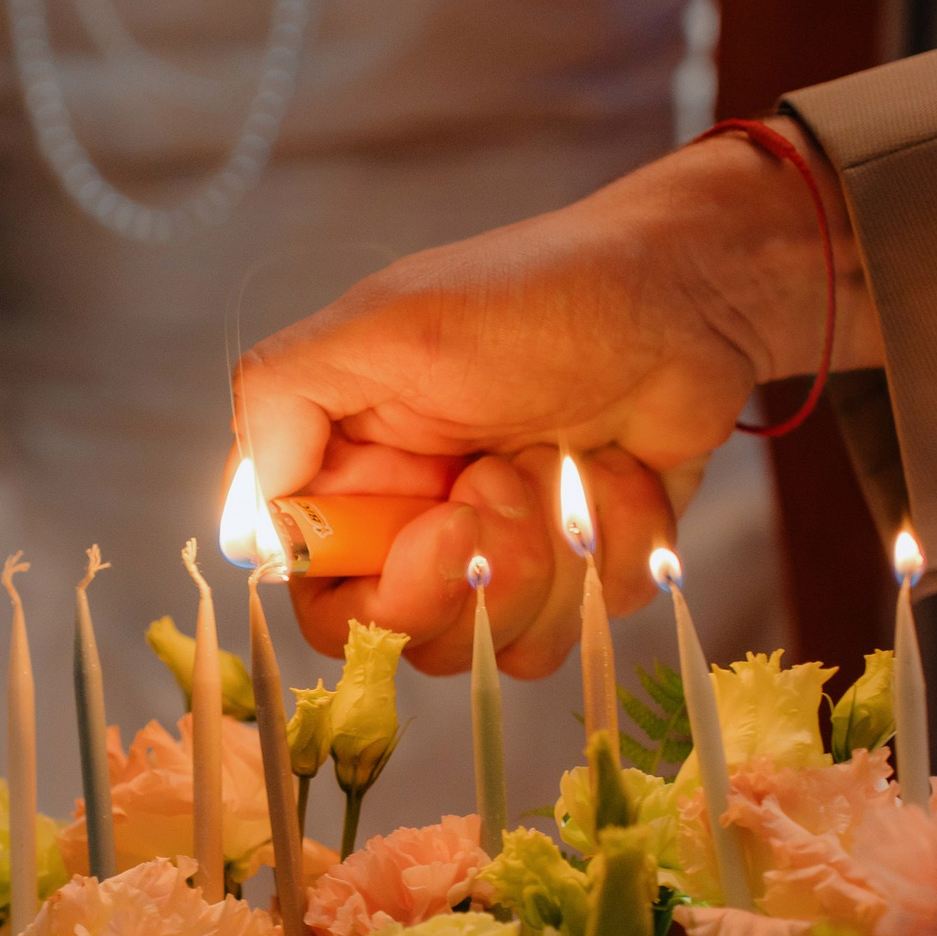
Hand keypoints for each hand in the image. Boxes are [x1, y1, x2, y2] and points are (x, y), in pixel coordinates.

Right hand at [236, 119, 879, 672]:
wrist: (688, 290)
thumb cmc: (537, 293)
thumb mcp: (386, 323)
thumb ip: (284, 401)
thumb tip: (248, 517)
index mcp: (353, 476)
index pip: (324, 603)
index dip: (383, 591)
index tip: (445, 526)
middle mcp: (418, 527)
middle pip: (414, 638)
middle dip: (483, 570)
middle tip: (512, 474)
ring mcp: (505, 558)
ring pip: (503, 645)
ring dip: (555, 554)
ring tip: (570, 456)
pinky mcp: (583, 572)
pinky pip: (589, 621)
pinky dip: (619, 544)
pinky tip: (621, 468)